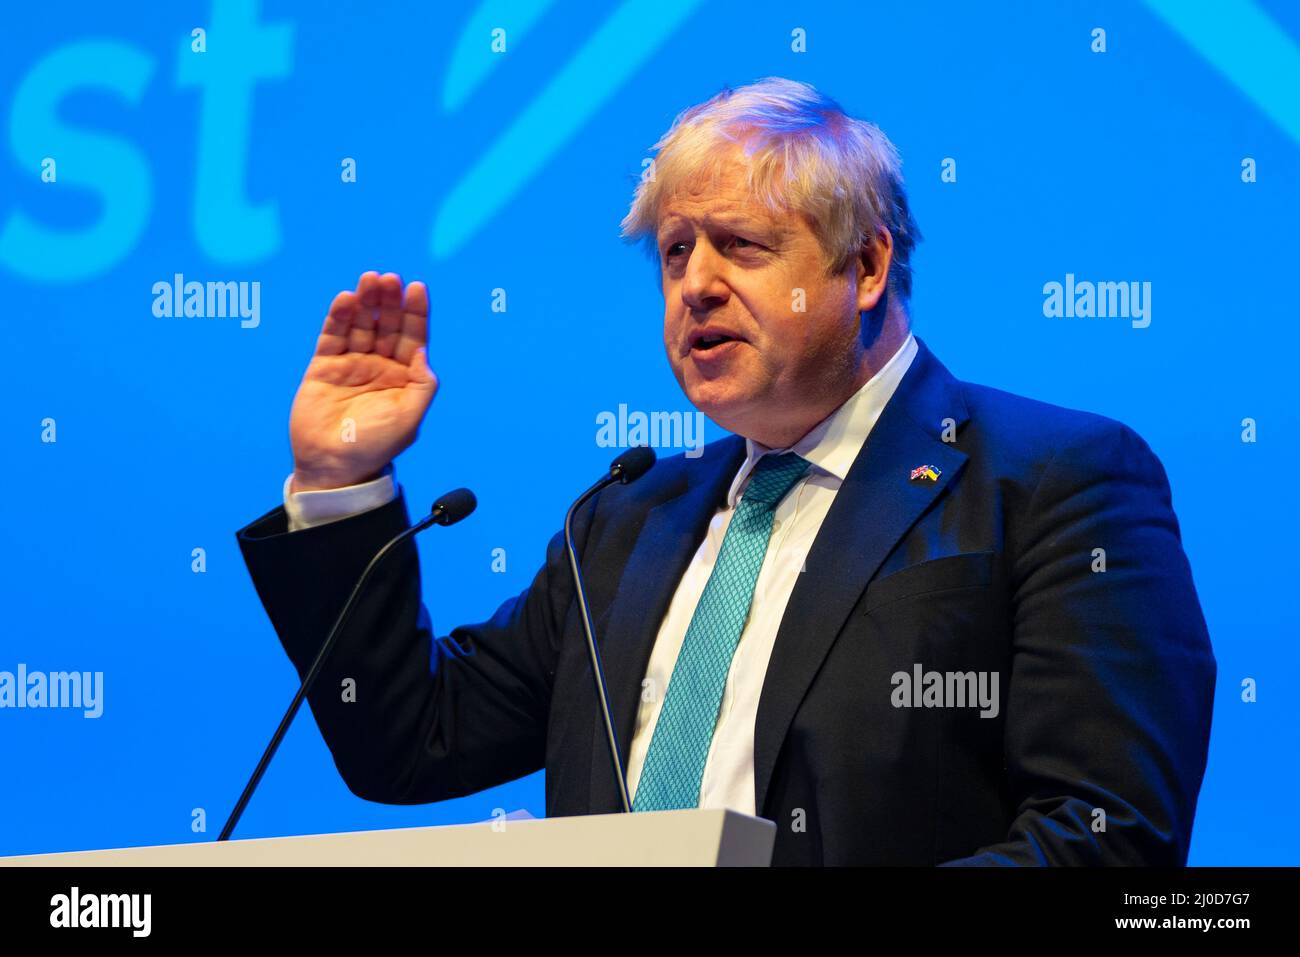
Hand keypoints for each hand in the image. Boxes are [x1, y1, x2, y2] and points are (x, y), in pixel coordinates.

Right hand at [289, 271, 437, 491]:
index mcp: (404, 376)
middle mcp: (379, 365)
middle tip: (389, 278)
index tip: (417, 288)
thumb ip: (423, 385)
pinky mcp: (324, 367)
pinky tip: (346, 299)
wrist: (334, 467)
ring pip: (361, 324)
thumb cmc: (376, 446)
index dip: (416, 312)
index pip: (413, 336)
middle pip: (386, 323)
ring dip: (366, 301)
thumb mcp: (410, 418)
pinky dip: (339, 317)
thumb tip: (424, 352)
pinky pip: (333, 336)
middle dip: (389, 300)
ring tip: (369, 280)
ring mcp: (352, 364)